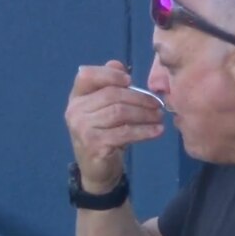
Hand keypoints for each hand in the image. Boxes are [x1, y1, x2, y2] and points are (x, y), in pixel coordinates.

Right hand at [64, 60, 164, 192]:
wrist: (97, 170)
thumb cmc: (103, 134)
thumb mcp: (104, 109)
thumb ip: (110, 86)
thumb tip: (119, 65)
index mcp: (76, 98)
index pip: (87, 76)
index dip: (109, 74)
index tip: (130, 80)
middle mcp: (75, 111)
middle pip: (111, 95)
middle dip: (139, 98)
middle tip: (158, 104)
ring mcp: (82, 128)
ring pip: (120, 112)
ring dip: (144, 114)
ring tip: (159, 117)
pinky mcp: (94, 144)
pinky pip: (125, 132)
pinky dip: (144, 131)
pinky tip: (157, 131)